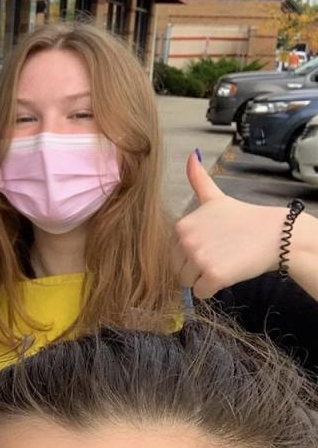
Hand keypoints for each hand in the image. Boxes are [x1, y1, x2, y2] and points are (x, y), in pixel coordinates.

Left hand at [173, 152, 284, 297]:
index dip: (193, 253)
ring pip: (188, 283)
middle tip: (220, 255)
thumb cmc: (243, 218)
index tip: (213, 244)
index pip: (174, 253)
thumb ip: (198, 180)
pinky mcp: (213, 275)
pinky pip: (201, 293)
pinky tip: (227, 274)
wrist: (274, 234)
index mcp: (181, 226)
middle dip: (196, 268)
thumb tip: (191, 154)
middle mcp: (185, 241)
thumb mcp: (216, 198)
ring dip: (204, 279)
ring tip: (224, 262)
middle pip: (178, 270)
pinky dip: (212, 290)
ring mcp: (198, 258)